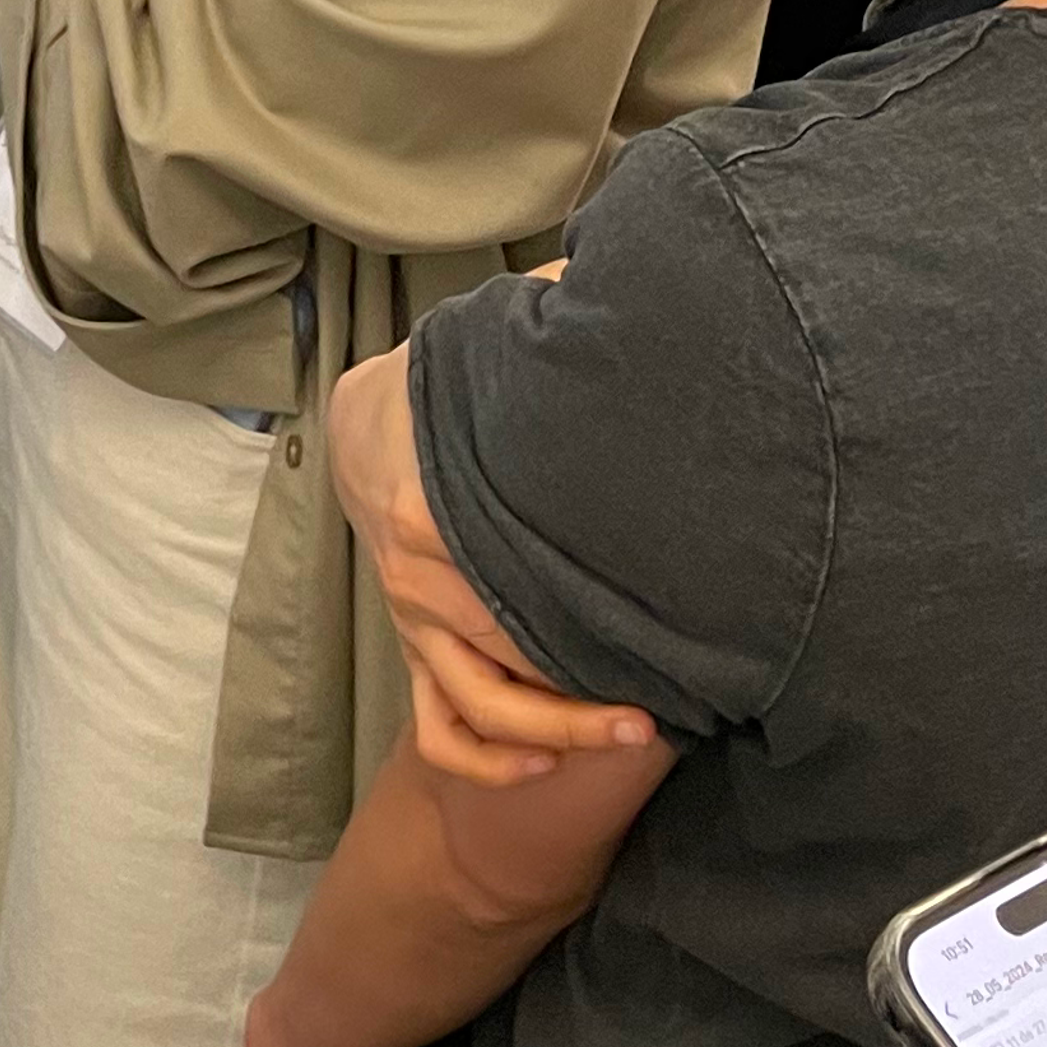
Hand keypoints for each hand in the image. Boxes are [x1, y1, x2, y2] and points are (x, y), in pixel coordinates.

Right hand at [329, 346, 656, 787]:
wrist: (370, 424)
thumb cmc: (450, 386)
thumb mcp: (498, 335)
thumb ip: (553, 307)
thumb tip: (614, 276)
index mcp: (427, 511)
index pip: (510, 582)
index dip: (586, 616)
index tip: (662, 634)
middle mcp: (418, 577)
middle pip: (506, 649)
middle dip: (589, 682)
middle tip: (676, 696)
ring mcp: (415, 622)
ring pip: (478, 703)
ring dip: (553, 731)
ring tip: (630, 733)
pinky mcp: (417, 650)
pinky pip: (441, 729)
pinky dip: (485, 760)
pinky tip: (542, 771)